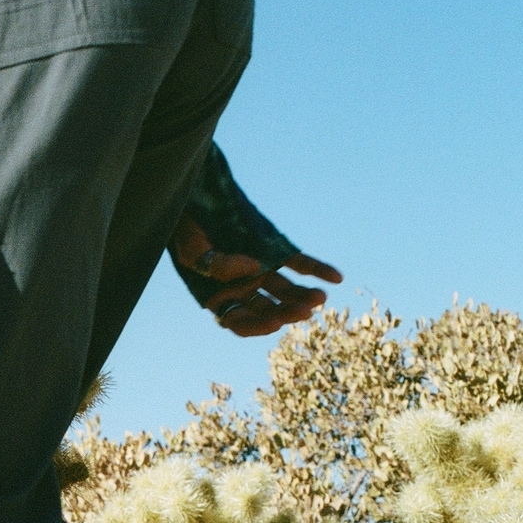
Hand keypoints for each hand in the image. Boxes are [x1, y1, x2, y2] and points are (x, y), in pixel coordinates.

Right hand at [170, 214, 339, 337]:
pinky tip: (336, 278)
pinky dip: (318, 270)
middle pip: (268, 309)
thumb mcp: (191, 250)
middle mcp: (243, 287)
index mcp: (220, 296)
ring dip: (304, 296)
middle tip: (305, 310)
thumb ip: (217, 266)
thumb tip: (255, 270)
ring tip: (321, 297)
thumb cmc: (186, 228)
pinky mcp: (275, 249)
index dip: (257, 327)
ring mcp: (262, 268)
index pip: (241, 322)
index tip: (273, 323)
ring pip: (286, 291)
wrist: (196, 196)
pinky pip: (299, 263)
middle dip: (287, 312)